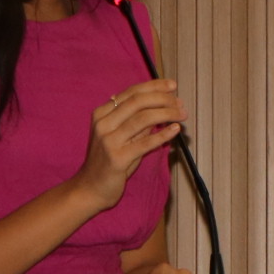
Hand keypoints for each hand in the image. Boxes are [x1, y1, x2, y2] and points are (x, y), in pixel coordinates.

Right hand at [74, 79, 185, 212]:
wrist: (91, 187)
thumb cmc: (110, 160)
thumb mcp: (122, 136)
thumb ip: (137, 121)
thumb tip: (164, 105)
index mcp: (102, 114)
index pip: (131, 93)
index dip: (154, 87)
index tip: (173, 85)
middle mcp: (103, 124)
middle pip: (138, 102)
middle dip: (163, 99)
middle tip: (180, 103)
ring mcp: (109, 140)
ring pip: (143, 119)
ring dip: (167, 114)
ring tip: (183, 114)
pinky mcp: (117, 158)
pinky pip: (145, 143)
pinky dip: (163, 134)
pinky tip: (175, 130)